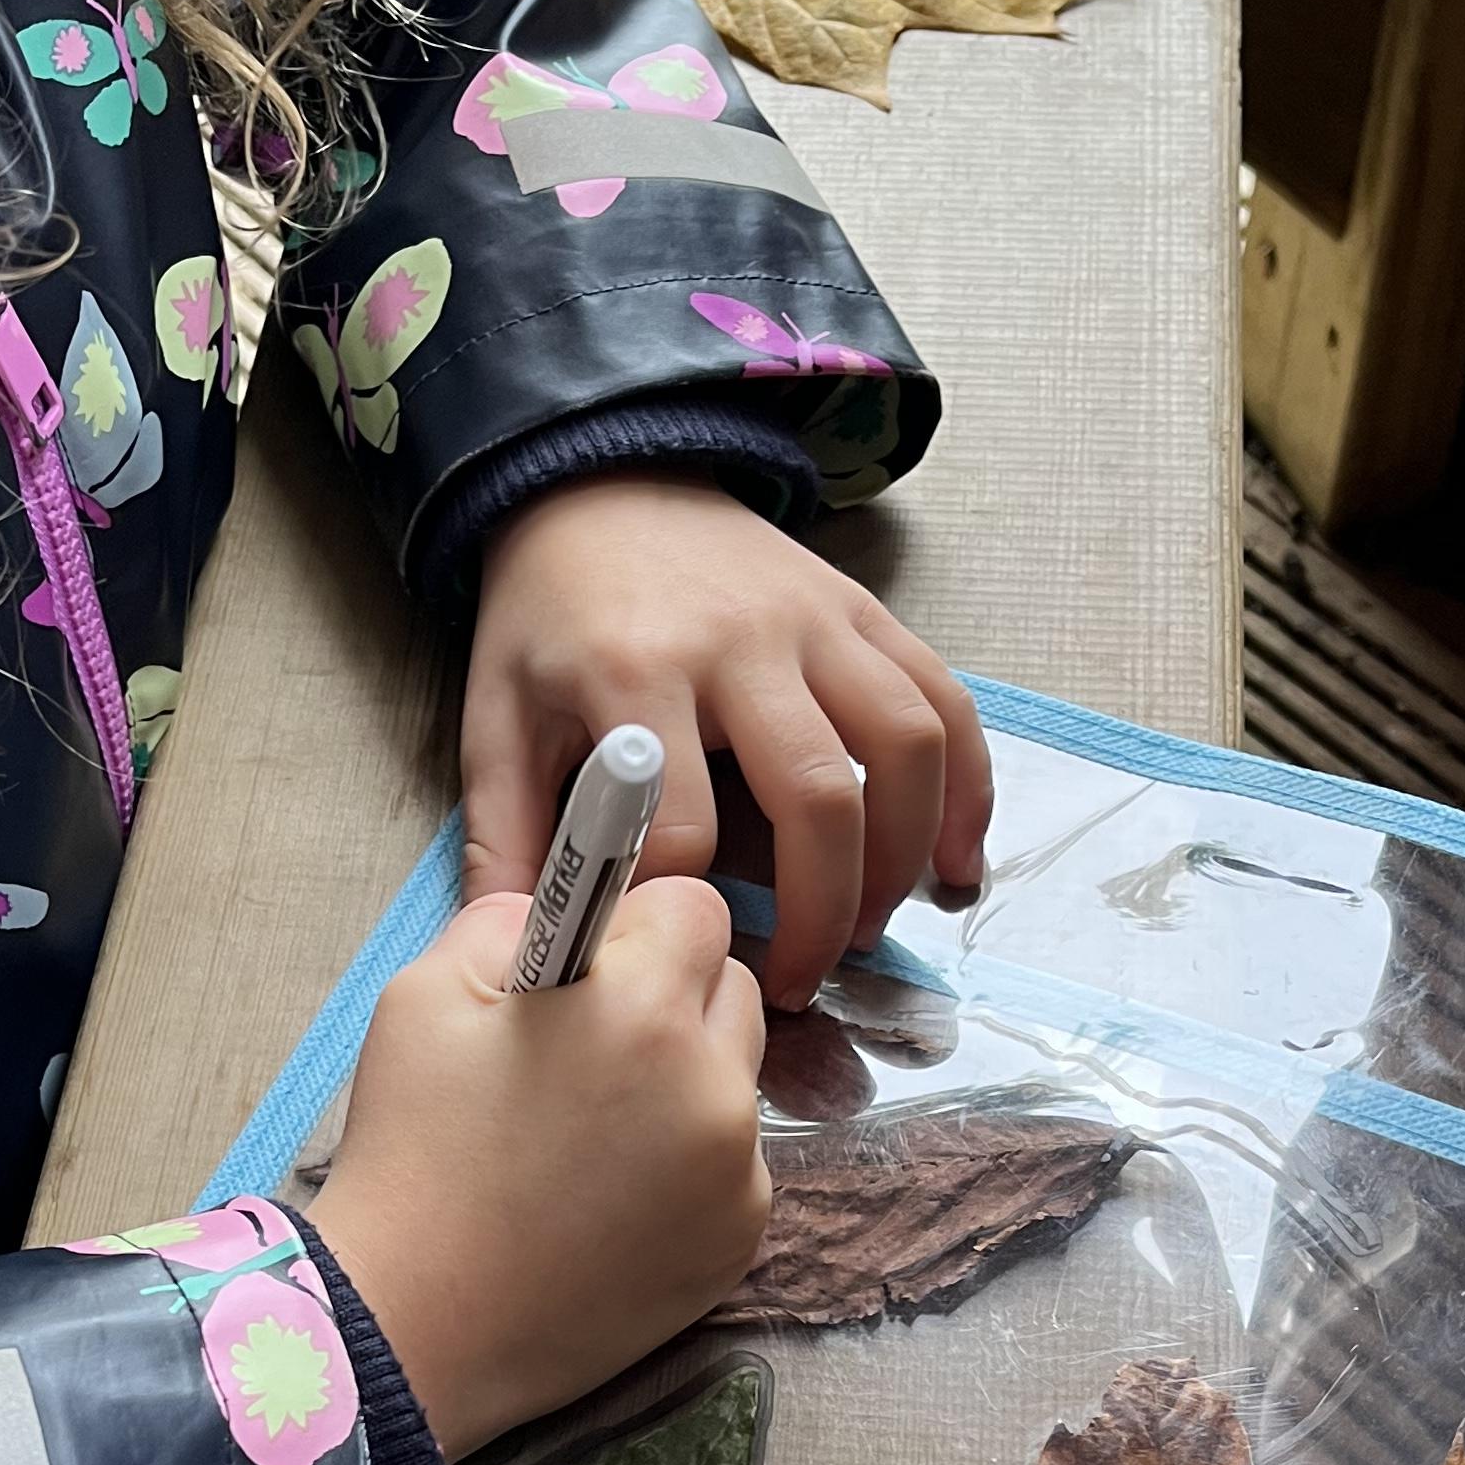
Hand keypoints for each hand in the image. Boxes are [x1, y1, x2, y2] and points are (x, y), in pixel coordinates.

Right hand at [308, 883, 767, 1458]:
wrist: (414, 1322)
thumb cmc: (411, 1151)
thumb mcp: (425, 992)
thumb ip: (515, 918)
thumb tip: (574, 909)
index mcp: (642, 1006)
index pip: (697, 907)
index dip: (635, 929)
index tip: (587, 971)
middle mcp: (713, 1085)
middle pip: (732, 988)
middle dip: (670, 1000)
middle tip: (583, 1054)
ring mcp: (737, 1172)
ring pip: (736, 1079)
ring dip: (685, 1082)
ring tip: (591, 1135)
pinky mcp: (740, 1240)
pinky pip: (734, 1164)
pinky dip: (687, 1167)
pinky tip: (608, 1199)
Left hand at [463, 475, 993, 1010]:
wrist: (598, 482)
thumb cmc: (549, 614)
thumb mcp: (497, 715)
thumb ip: (508, 833)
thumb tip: (512, 944)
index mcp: (634, 671)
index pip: (678, 826)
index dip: (680, 911)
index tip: (677, 959)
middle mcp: (738, 642)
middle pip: (816, 796)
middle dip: (819, 912)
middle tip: (800, 981)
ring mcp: (814, 621)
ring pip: (902, 748)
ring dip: (901, 856)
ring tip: (867, 931)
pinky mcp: (862, 611)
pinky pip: (942, 700)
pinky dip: (967, 787)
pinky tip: (956, 861)